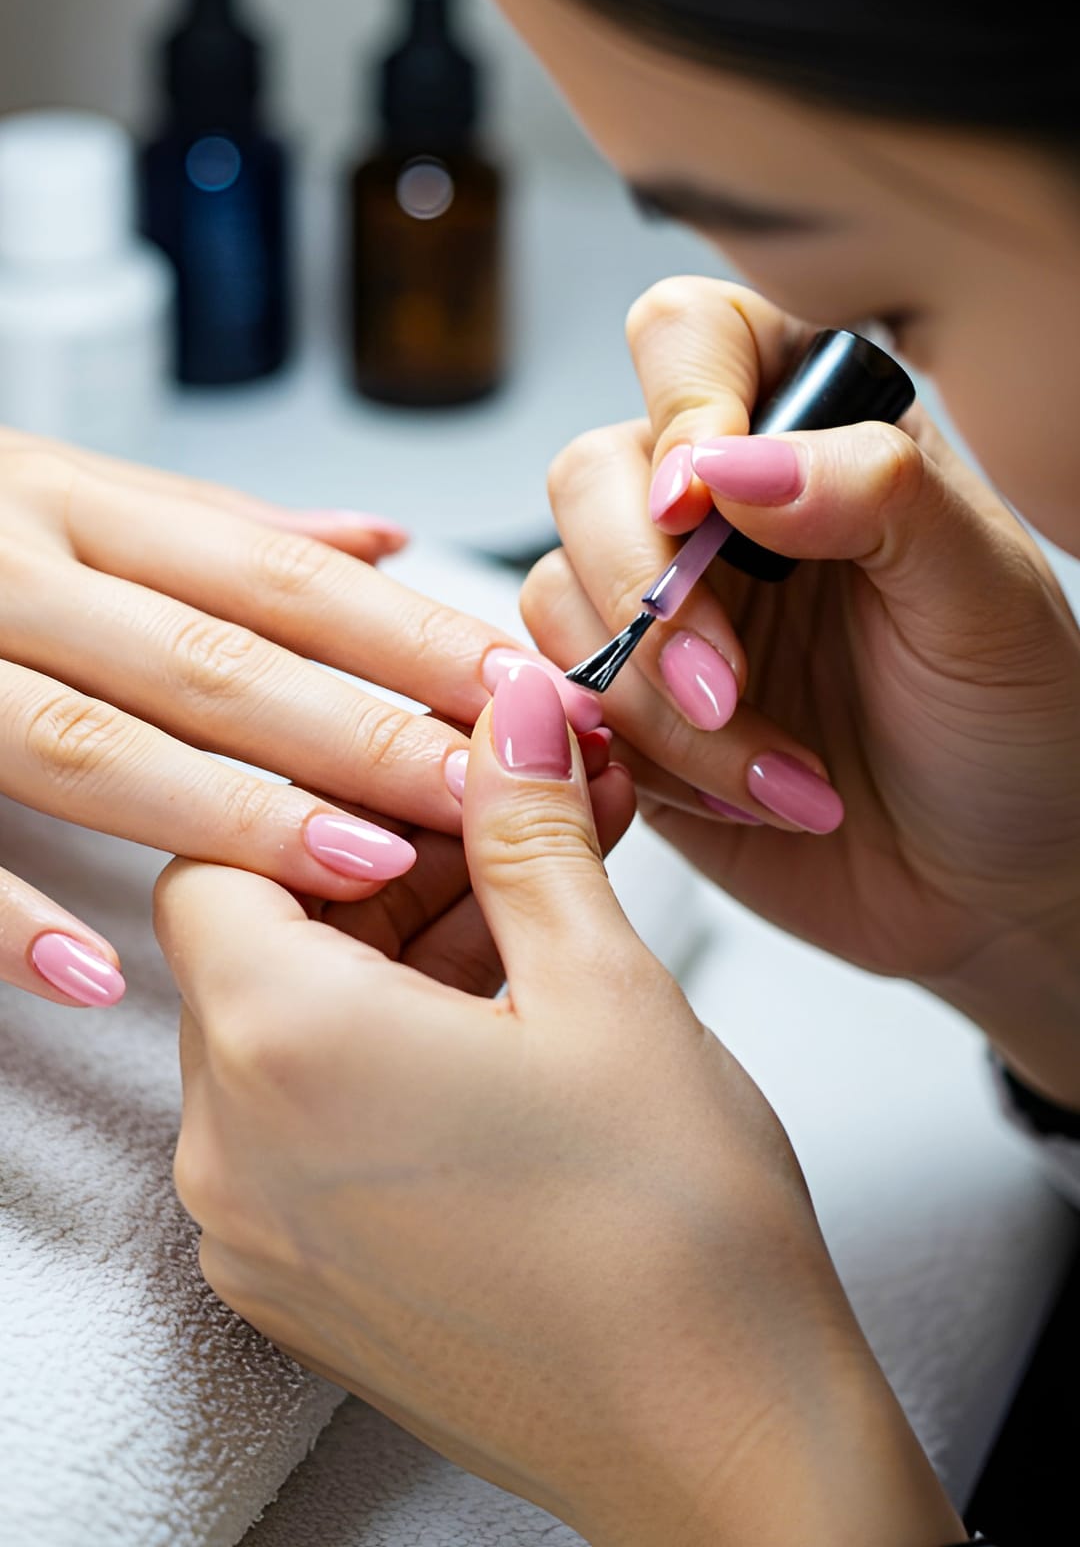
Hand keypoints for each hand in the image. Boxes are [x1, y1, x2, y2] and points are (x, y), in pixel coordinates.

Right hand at [0, 431, 601, 1007]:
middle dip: (354, 727)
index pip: (272, 578)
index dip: (402, 635)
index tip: (516, 693)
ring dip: (226, 810)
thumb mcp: (71, 495)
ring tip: (359, 869)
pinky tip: (101, 978)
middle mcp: (5, 567)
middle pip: (205, 656)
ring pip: (84, 740)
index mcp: (73, 503)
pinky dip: (7, 914)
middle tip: (480, 791)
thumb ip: (215, 534)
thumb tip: (376, 539)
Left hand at [155, 664, 957, 1546]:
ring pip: (282, 1029)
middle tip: (509, 830)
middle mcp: (232, 1149)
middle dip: (383, 868)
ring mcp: (257, 1232)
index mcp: (284, 1047)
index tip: (432, 780)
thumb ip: (527, 827)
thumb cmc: (673, 1236)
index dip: (330, 797)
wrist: (721, 1443)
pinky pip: (301, 1123)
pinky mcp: (299, 1284)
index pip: (226, 852)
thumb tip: (508, 718)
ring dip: (390, 958)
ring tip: (532, 920)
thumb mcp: (602, 982)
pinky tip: (501, 1024)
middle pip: (254, 939)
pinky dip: (377, 1055)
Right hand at [525, 276, 1079, 1107]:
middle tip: (730, 684)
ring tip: (770, 771)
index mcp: (813, 426)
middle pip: (592, 475)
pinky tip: (738, 796)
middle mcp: (721, 502)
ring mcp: (662, 602)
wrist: (989, 881)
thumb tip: (733, 466)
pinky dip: (638, 758)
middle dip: (648, 594)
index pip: (691, 339)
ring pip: (559, 596)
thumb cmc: (1012, 722)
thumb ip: (878, 498)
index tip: (699, 512)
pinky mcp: (622, 703)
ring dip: (654, 701)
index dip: (676, 410)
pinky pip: (559, 701)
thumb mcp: (985, 598)